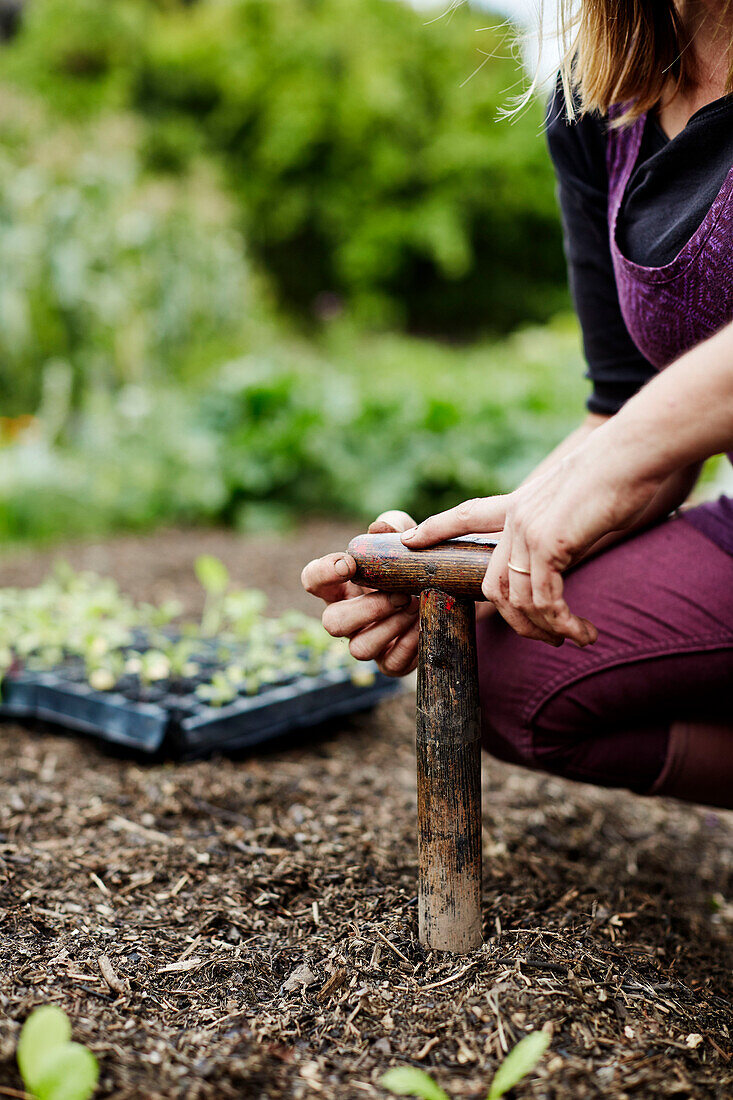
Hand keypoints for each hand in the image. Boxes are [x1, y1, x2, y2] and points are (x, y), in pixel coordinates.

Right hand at [301, 510, 419, 675]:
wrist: (446, 590)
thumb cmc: (412, 563)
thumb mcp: (404, 538)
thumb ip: (393, 526)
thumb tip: (380, 527)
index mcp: (340, 585)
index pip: (312, 580)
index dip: (323, 573)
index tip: (349, 563)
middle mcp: (347, 618)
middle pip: (332, 623)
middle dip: (366, 608)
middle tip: (399, 594)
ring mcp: (367, 642)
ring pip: (359, 649)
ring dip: (390, 626)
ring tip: (415, 606)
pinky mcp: (390, 662)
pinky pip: (390, 664)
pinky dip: (409, 644)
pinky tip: (424, 624)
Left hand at [401, 441, 659, 645]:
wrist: (633, 455)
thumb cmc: (616, 478)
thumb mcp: (573, 507)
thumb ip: (554, 533)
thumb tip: (556, 561)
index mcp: (517, 504)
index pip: (465, 515)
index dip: (434, 528)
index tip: (407, 540)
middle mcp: (515, 517)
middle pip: (495, 586)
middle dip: (517, 622)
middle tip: (548, 638)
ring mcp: (527, 530)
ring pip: (519, 599)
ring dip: (548, 629)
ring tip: (576, 638)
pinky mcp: (548, 542)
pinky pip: (545, 598)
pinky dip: (563, 622)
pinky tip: (584, 632)